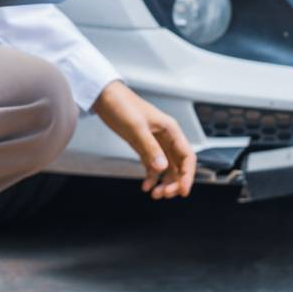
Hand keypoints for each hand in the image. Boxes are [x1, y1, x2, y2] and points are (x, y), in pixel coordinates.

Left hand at [93, 81, 196, 199]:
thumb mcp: (136, 127)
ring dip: (164, 183)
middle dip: (175, 182)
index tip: (182, 191)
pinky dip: (152, 178)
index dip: (188, 175)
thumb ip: (149, 148)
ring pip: (167, 168)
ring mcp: (155, 143)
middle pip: (179, 166)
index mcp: (171, 130)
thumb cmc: (122, 105)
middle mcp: (166, 137)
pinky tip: (145, 186)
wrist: (104, 97)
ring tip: (155, 194)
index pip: (187, 157)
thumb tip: (162, 168)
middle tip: (164, 195)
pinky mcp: (144, 146)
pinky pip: (153, 166)